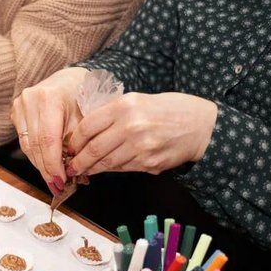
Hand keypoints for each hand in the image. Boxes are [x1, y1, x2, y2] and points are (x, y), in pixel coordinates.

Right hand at [11, 67, 88, 194]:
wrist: (69, 78)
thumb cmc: (82, 95)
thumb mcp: (86, 116)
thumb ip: (80, 142)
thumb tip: (78, 173)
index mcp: (50, 98)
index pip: (48, 140)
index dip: (53, 164)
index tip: (61, 181)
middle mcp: (30, 100)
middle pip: (35, 145)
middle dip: (46, 169)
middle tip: (57, 186)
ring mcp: (20, 105)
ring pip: (27, 145)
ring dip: (40, 165)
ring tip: (52, 180)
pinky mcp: (16, 112)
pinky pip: (25, 140)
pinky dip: (36, 155)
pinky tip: (45, 166)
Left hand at [65, 92, 217, 176]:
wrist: (202, 126)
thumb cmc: (168, 110)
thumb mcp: (138, 101)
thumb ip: (112, 114)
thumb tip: (84, 132)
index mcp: (125, 106)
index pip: (87, 126)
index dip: (74, 140)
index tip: (68, 147)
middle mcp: (131, 125)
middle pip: (93, 149)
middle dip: (78, 161)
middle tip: (70, 166)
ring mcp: (140, 146)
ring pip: (106, 162)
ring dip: (92, 168)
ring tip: (83, 170)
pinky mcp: (149, 162)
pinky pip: (122, 168)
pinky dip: (111, 169)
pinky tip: (106, 168)